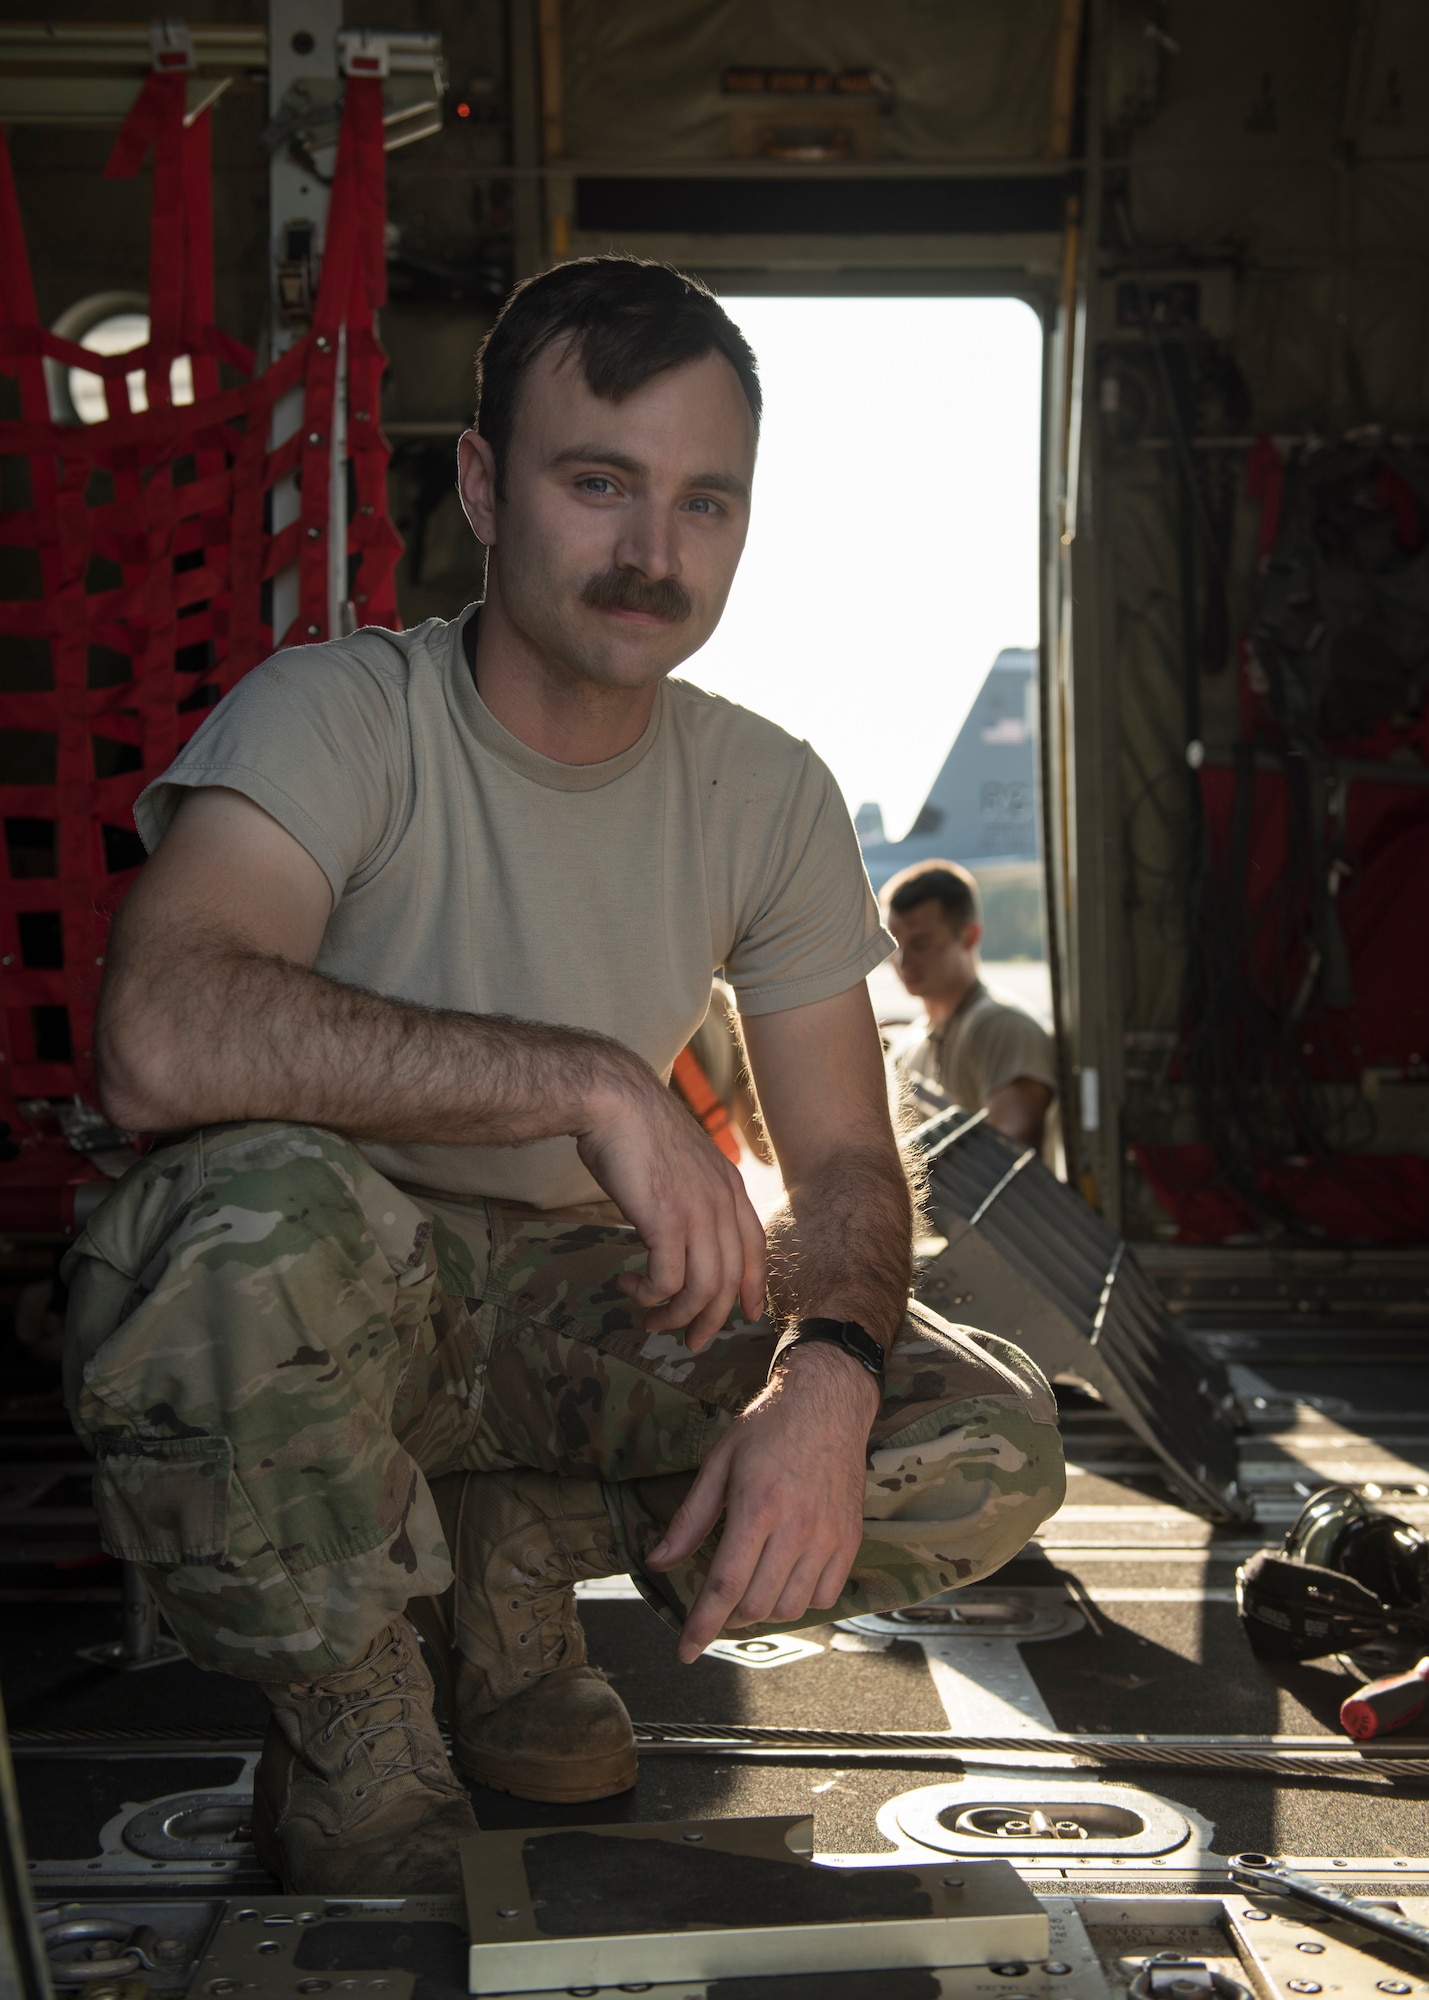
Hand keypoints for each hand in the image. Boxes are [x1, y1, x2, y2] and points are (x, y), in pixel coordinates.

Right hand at [576, 1065, 766, 1347]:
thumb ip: (690, 1191)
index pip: (755, 1248)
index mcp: (729, 1187)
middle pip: (729, 1280)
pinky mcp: (666, 1222)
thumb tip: (677, 1226)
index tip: (744, 1314)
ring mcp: (697, 1213)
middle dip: (710, 1319)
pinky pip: (667, 1281)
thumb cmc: (635, 1127)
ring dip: (674, 1314)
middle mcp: (722, 1203)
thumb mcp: (680, 1160)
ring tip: (648, 1318)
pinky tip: (628, 1286)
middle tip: (687, 1341)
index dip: (752, 1286)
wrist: (614, 1101)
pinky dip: (648, 1294)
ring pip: (702, 1290)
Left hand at [646, 1342, 879, 1660]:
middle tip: (716, 1602)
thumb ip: (690, 1518)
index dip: (702, 1625)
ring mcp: (828, 1536)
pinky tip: (784, 1578)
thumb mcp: (720, 1462)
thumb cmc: (769, 1427)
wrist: (829, 1402)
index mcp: (758, 1506)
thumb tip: (658, 1562)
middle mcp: (797, 1527)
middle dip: (728, 1616)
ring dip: (763, 1610)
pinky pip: (825, 1596)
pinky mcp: (849, 1539)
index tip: (686, 1652)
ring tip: (749, 1587)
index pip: (725, 1584)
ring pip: (791, 1607)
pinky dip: (799, 1600)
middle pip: (757, 1604)